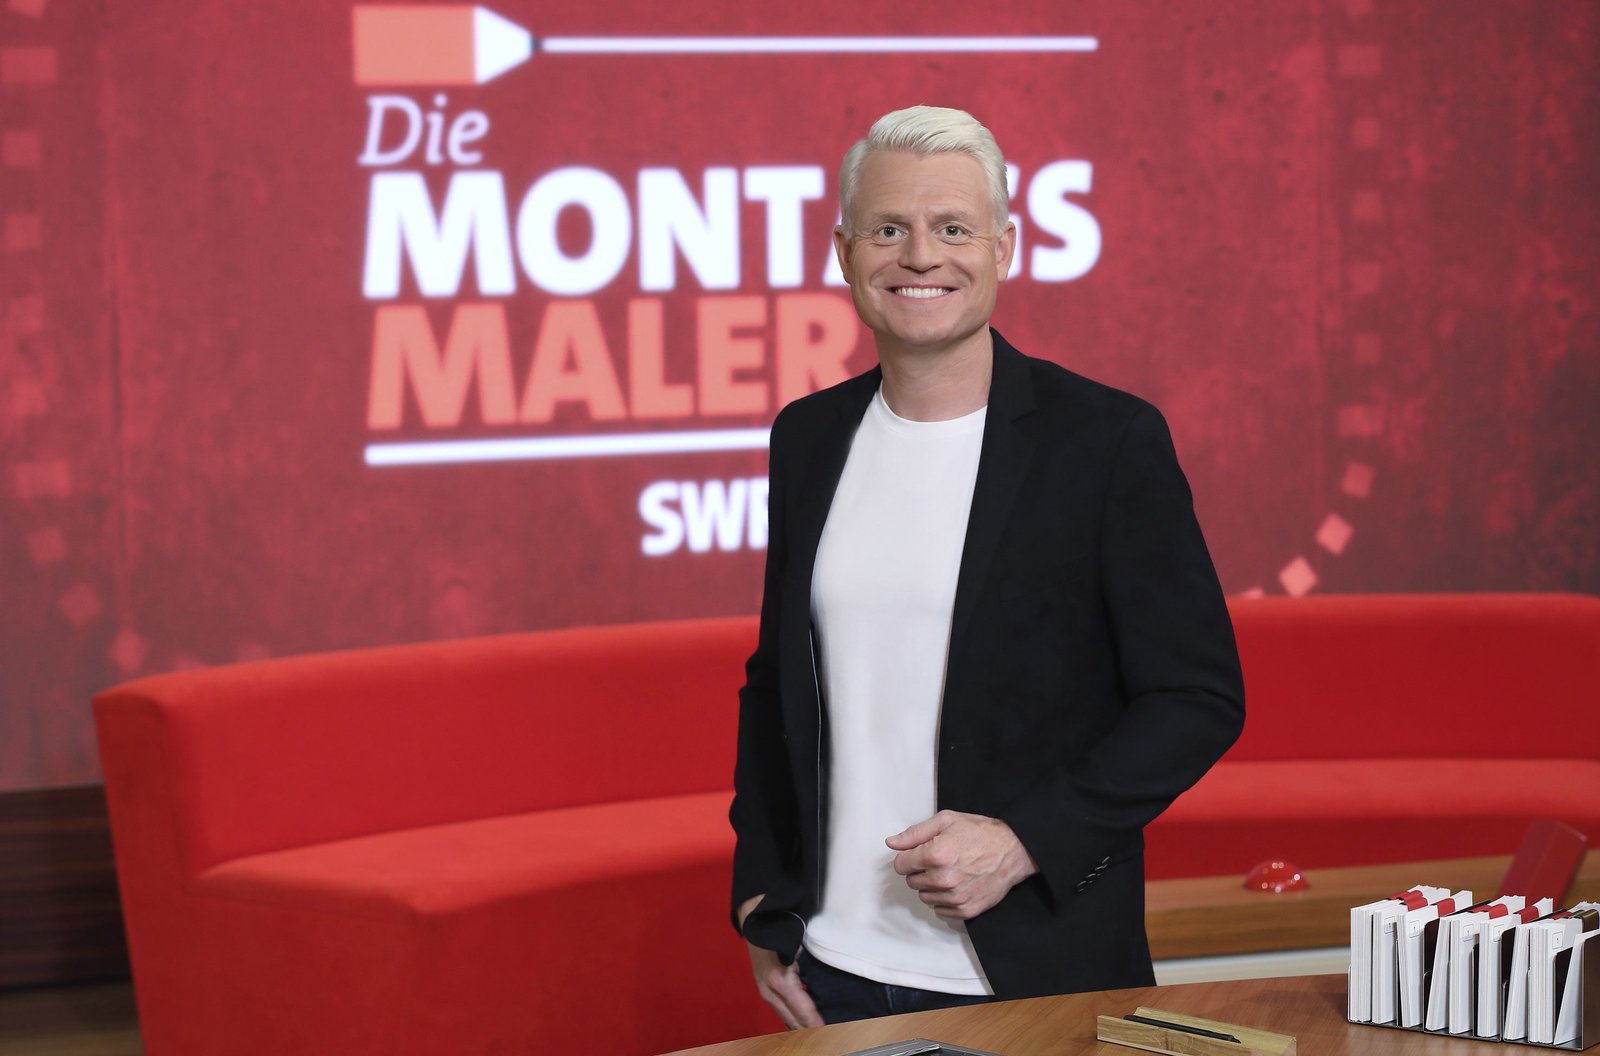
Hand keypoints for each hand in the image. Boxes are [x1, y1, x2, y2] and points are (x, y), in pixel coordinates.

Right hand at [738, 895, 822, 1030]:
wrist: (756, 918)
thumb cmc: (781, 929)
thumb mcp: (799, 948)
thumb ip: (812, 968)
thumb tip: (831, 989)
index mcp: (781, 982)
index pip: (804, 1012)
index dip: (818, 1025)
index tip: (832, 1032)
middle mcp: (770, 993)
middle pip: (793, 1022)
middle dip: (811, 1030)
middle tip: (832, 1035)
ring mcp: (765, 993)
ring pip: (787, 1020)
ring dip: (803, 1027)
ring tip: (823, 1032)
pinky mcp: (764, 992)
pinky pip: (782, 1012)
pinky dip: (795, 1020)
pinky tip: (808, 1022)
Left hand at [887, 810, 1037, 919]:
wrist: (1013, 850)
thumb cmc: (980, 833)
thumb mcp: (946, 821)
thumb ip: (915, 834)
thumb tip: (892, 843)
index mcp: (936, 855)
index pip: (901, 865)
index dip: (908, 857)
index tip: (918, 853)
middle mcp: (944, 879)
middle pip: (912, 882)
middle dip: (920, 870)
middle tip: (938, 860)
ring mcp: (955, 897)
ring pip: (925, 897)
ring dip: (931, 886)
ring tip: (949, 871)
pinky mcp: (966, 910)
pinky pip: (940, 909)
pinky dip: (944, 899)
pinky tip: (956, 884)